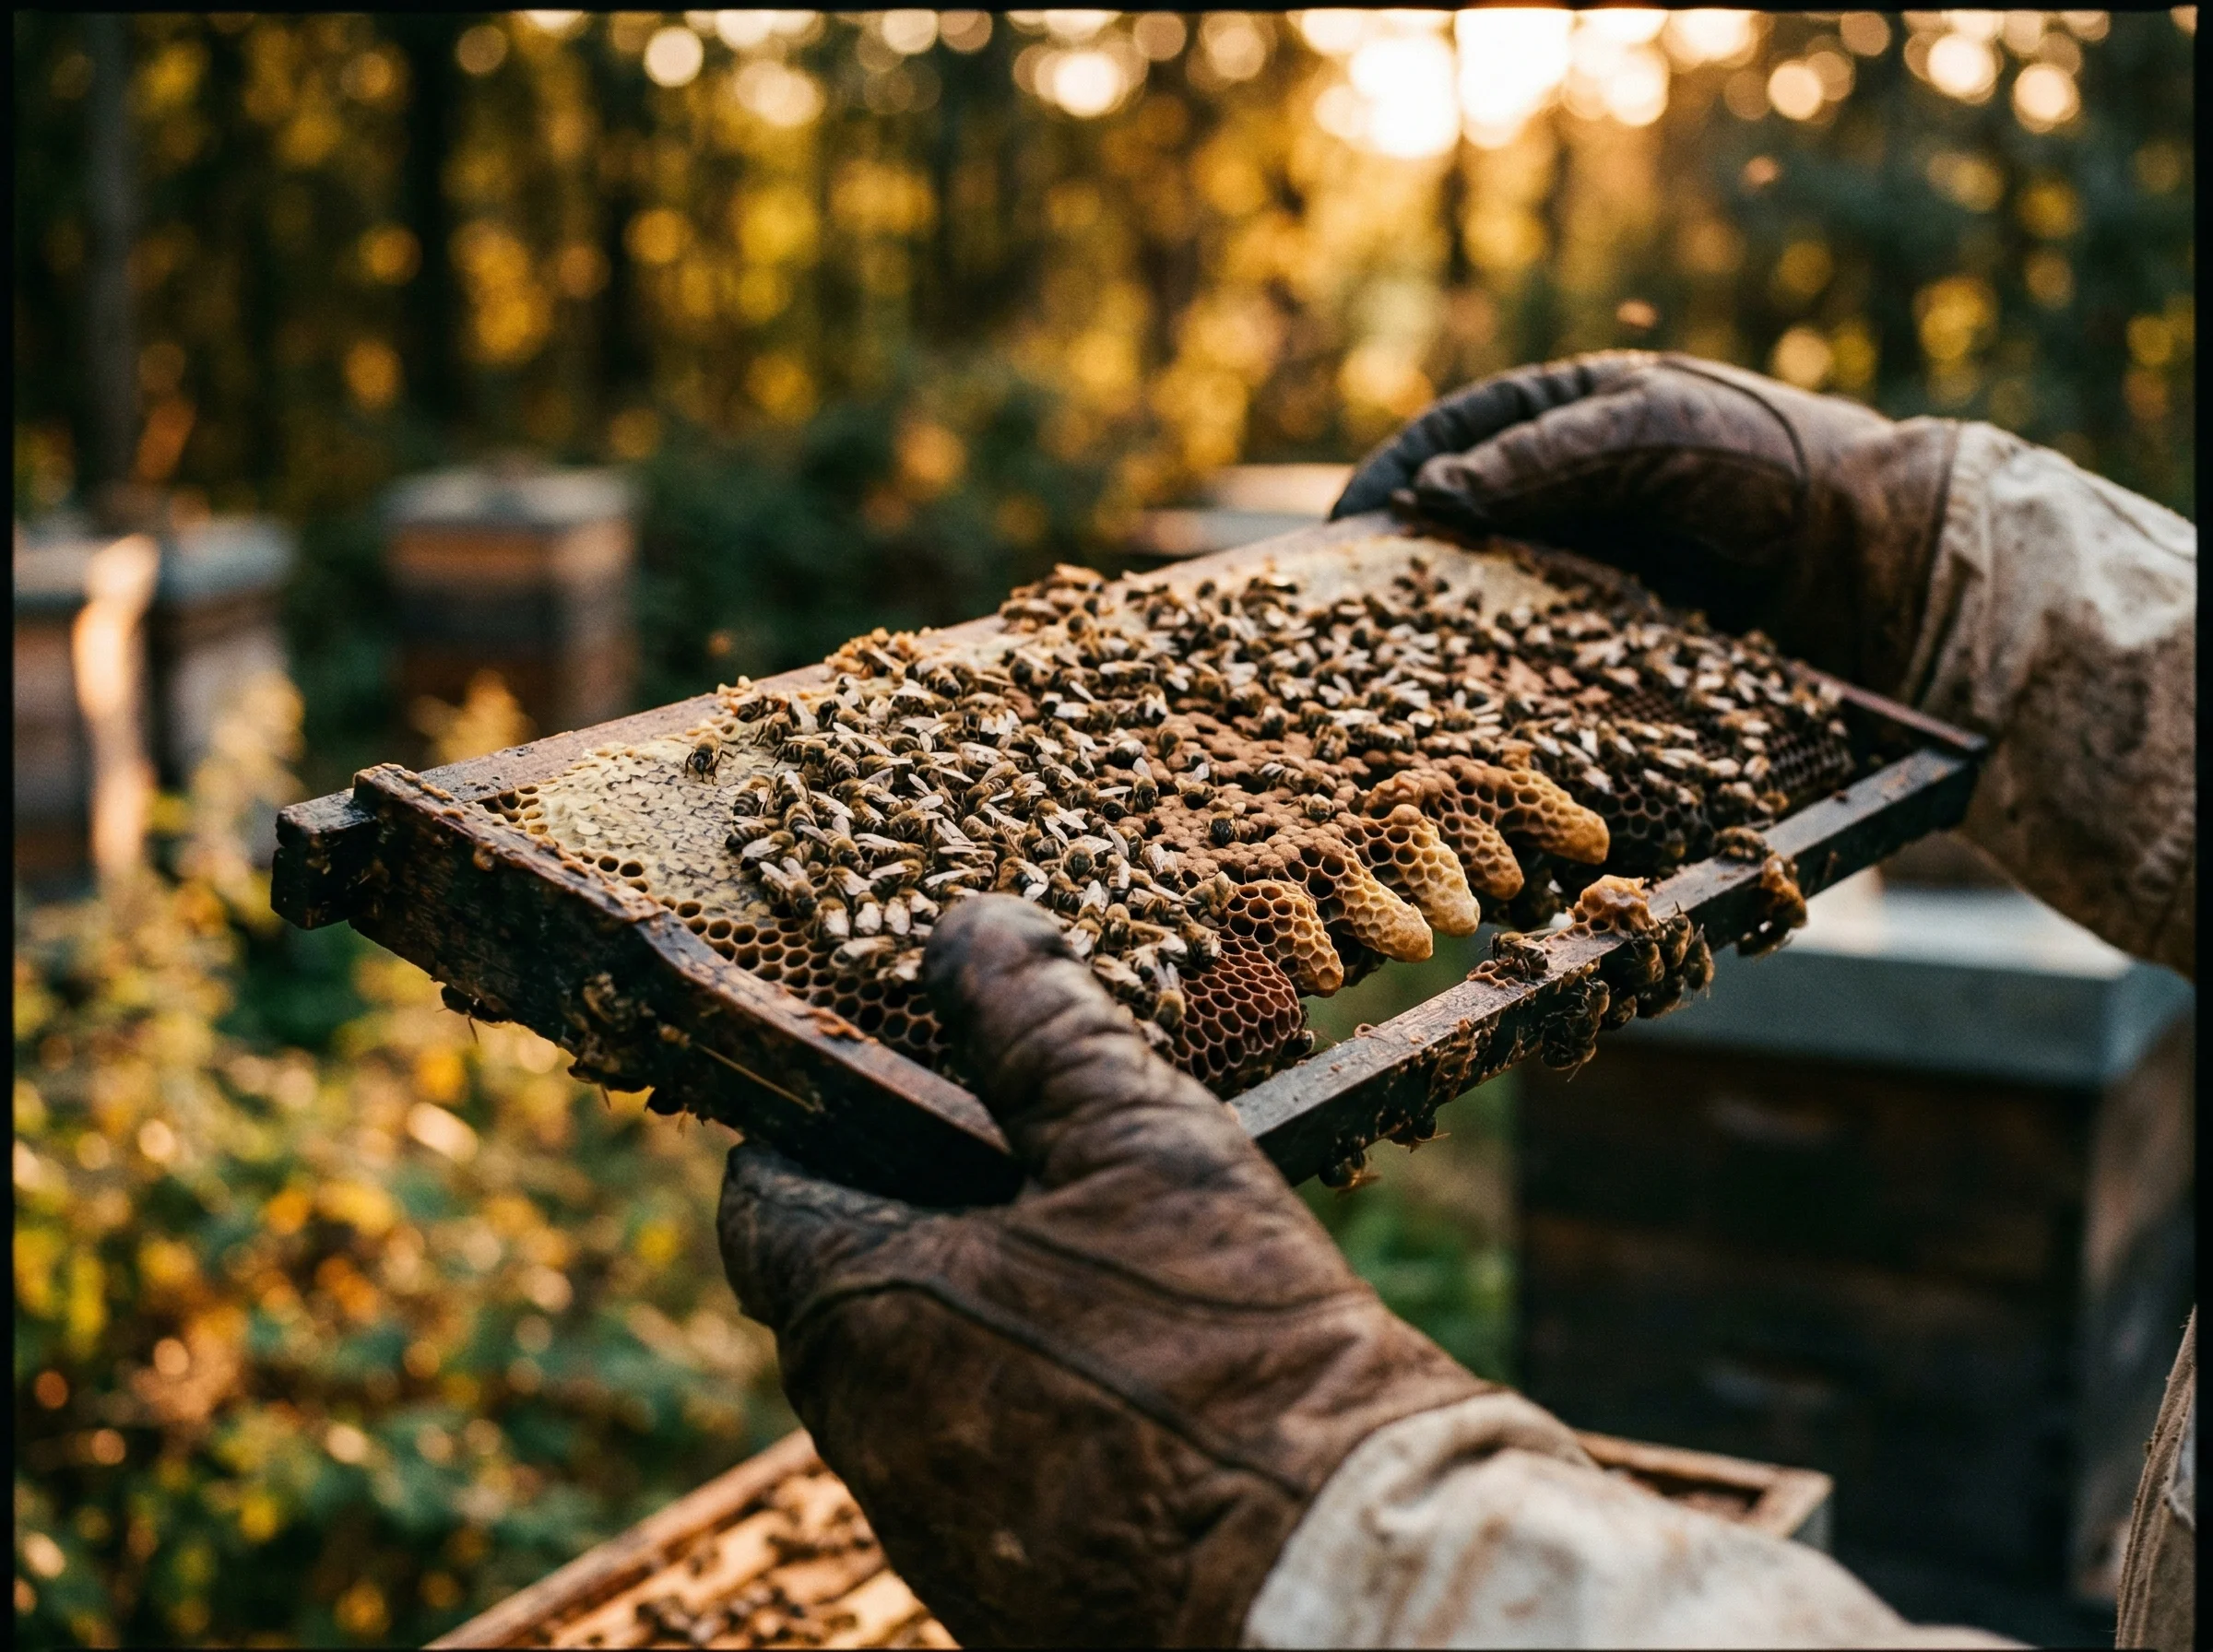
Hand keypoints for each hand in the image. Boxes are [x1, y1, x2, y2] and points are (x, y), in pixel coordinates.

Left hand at [717, 896, 1488, 1646]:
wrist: (1326, 1559)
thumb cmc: (1231, 1335)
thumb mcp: (1137, 1131)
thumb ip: (1037, 1017)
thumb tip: (971, 928)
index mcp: (864, 1309)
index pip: (765, 1198)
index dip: (820, 1130)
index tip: (893, 1097)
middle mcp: (865, 1435)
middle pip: (846, 1291)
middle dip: (922, 1222)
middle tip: (1037, 1179)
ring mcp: (930, 1531)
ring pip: (916, 1390)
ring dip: (981, 1326)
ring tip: (1108, 1282)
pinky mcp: (999, 1601)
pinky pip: (984, 1477)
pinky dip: (1034, 1420)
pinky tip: (1140, 1389)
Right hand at [1333, 351, 1959, 692]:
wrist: (1872, 552)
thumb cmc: (1764, 461)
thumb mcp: (1647, 434)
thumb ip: (1542, 457)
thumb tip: (1431, 494)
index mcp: (1567, 412)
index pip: (1450, 436)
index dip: (1389, 480)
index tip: (1339, 535)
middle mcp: (1567, 487)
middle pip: (1456, 518)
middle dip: (1397, 561)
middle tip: (1341, 613)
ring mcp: (1590, 558)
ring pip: (1489, 588)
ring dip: (1438, 625)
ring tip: (1387, 669)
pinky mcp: (1616, 626)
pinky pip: (1538, 643)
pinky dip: (1498, 669)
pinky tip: (1469, 701)